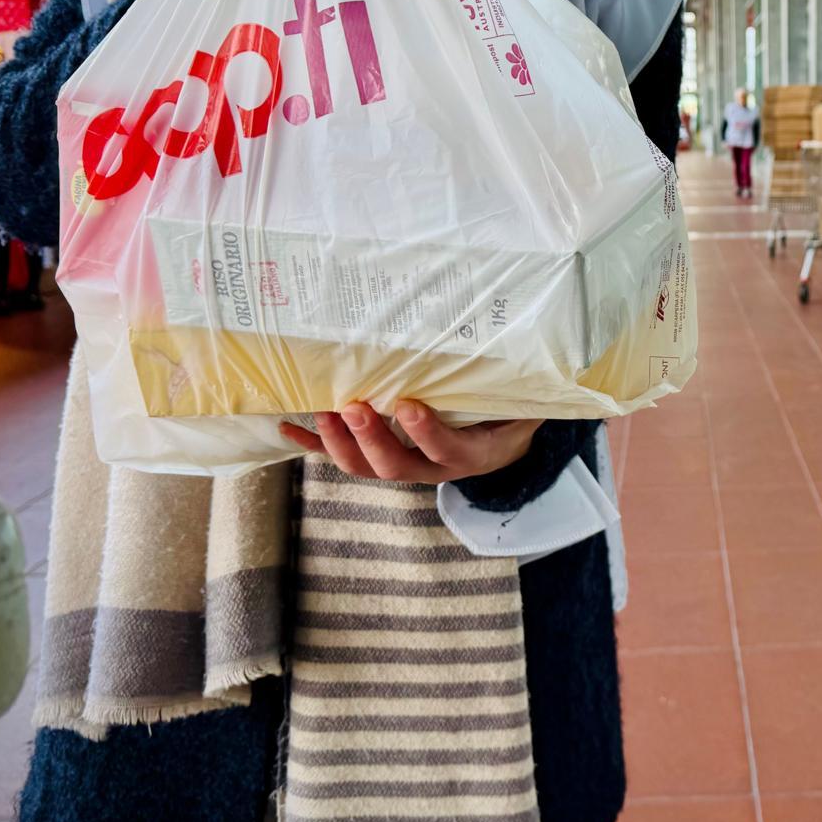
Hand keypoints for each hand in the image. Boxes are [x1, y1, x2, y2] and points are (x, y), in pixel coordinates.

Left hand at [280, 400, 541, 482]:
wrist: (501, 447)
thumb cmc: (510, 418)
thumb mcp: (524, 408)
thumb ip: (523, 391)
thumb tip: (531, 354)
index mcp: (470, 454)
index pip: (447, 449)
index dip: (426, 432)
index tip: (409, 405)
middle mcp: (434, 467)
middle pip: (396, 466)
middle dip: (370, 438)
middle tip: (353, 408)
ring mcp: (406, 464)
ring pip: (366, 467)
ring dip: (339, 444)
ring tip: (323, 415)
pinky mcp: (383, 458)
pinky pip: (346, 457)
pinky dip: (315, 446)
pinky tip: (290, 428)